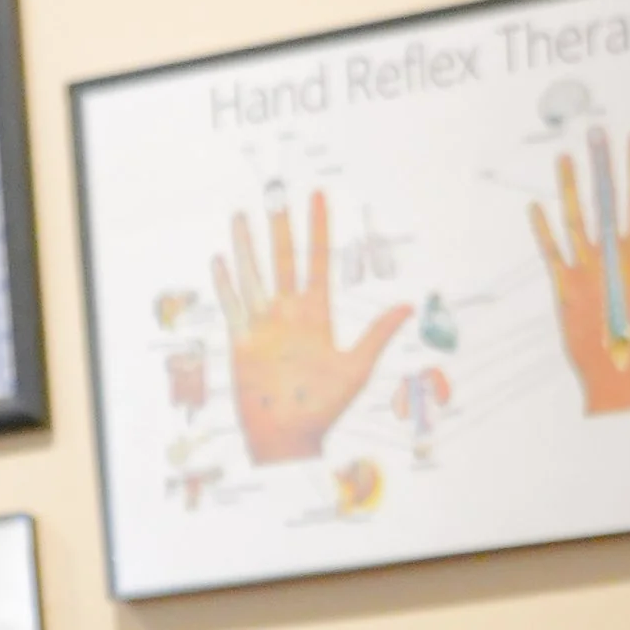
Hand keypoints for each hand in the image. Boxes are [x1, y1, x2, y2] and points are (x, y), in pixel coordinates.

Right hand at [213, 191, 411, 464]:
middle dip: (280, 227)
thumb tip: (408, 305)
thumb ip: (378, 334)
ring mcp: (264, 325)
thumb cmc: (325, 408)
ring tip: (243, 215)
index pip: (317, 261)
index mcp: (317, 315)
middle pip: (283, 260)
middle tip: (276, 192)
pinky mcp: (242, 342)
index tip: (318, 197)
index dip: (318, 229)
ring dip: (248, 246)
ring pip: (254, 275)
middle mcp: (289, 314)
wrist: (290, 438)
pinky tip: (221, 259)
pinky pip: (233, 306)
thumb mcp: (358, 368)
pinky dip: (227, 284)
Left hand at [529, 130, 629, 414]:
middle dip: (601, 165)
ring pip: (574, 221)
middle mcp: (609, 260)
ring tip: (563, 158)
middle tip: (596, 134)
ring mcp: (583, 273)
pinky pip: (551, 254)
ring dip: (568, 188)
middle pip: (604, 202)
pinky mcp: (564, 291)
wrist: (619, 380)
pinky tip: (535, 208)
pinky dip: (543, 231)